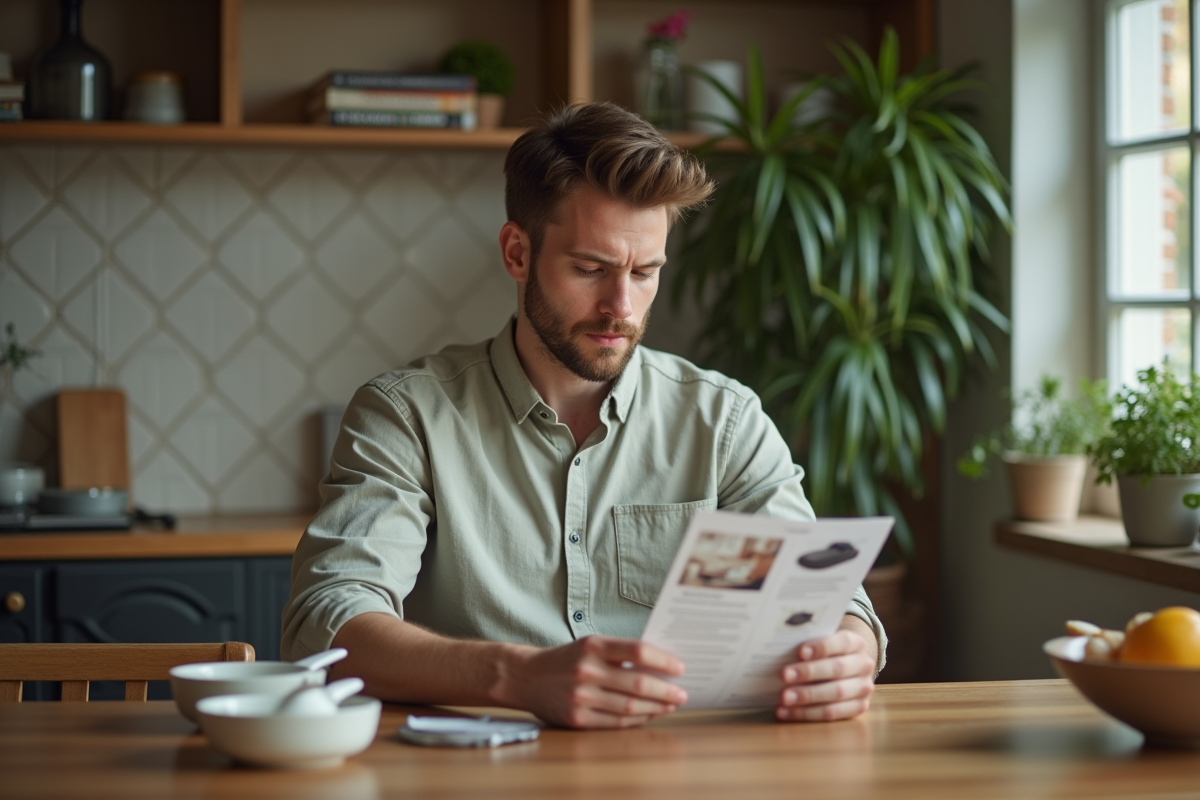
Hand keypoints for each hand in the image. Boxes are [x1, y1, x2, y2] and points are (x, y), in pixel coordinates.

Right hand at [499, 635, 686, 728]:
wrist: (526, 677)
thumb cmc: (566, 659)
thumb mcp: (590, 646)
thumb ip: (620, 653)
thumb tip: (661, 666)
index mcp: (593, 646)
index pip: (638, 651)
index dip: (663, 661)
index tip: (680, 668)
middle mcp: (587, 671)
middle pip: (638, 683)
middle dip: (666, 690)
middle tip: (682, 693)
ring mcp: (581, 697)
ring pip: (630, 706)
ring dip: (656, 708)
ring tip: (670, 705)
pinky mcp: (577, 719)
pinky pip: (615, 722)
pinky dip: (637, 720)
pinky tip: (649, 715)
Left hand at [776, 616, 876, 721]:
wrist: (849, 666)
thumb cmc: (826, 652)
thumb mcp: (821, 641)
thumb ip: (808, 644)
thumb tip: (777, 647)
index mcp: (856, 642)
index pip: (842, 642)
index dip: (822, 647)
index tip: (800, 651)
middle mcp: (864, 664)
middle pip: (837, 669)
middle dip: (809, 672)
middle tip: (783, 675)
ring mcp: (863, 688)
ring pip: (836, 693)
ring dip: (806, 697)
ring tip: (783, 698)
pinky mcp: (858, 708)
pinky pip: (831, 714)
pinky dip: (806, 714)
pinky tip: (786, 712)